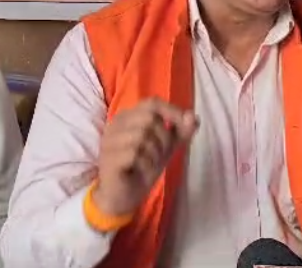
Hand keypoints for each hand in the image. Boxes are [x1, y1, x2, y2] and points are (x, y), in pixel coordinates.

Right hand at [92, 97, 198, 216]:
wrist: (123, 198)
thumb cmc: (141, 168)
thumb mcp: (166, 148)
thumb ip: (180, 132)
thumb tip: (194, 116)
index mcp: (128, 117)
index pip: (152, 103)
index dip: (172, 111)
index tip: (187, 125)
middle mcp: (115, 124)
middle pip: (150, 119)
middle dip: (163, 139)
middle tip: (159, 155)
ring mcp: (109, 141)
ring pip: (142, 136)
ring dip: (154, 154)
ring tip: (148, 164)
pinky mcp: (108, 158)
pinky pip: (134, 153)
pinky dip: (144, 164)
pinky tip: (139, 171)